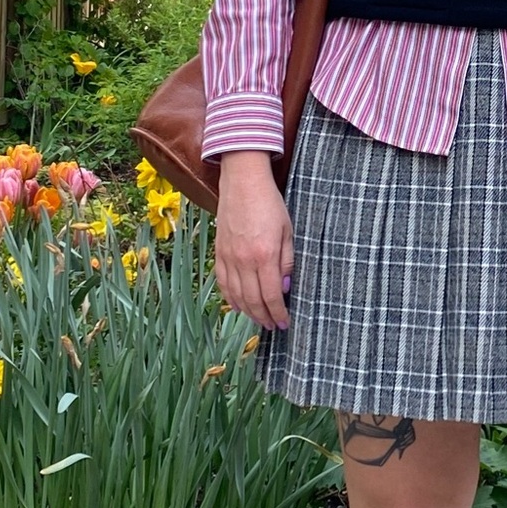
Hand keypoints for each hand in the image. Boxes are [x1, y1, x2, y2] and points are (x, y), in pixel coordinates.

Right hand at [215, 151, 293, 331]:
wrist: (242, 181)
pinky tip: (238, 305)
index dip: (278, 313)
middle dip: (264, 317)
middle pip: (253, 300)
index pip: (271, 295)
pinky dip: (230, 298)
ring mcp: (228, 257)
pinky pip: (222, 283)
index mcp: (264, 255)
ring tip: (259, 319)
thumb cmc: (270, 203)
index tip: (285, 323)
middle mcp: (244, 260)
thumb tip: (286, 287)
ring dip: (248, 311)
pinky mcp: (219, 252)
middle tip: (274, 326)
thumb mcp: (287, 230)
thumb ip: (287, 260)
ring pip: (236, 295)